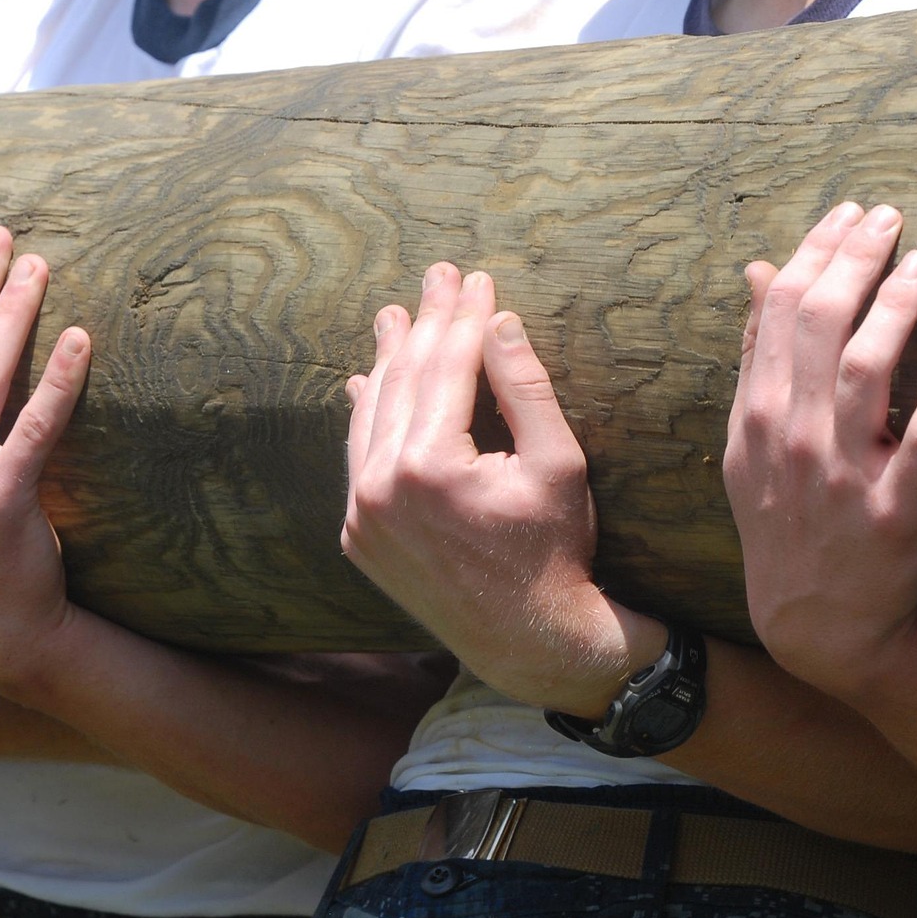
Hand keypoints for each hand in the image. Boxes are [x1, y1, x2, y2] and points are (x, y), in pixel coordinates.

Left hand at [342, 262, 663, 717]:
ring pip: (372, 416)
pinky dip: (365, 417)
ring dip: (386, 362)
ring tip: (394, 316)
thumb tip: (498, 318)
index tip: (474, 276)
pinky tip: (365, 383)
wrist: (529, 641)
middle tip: (436, 275)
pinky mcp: (357, 536)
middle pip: (404, 382)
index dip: (462, 317)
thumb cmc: (556, 551)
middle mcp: (380, 489)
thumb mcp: (558, 463)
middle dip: (424, 324)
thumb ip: (526, 387)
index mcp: (430, 467)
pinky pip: (358, 460)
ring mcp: (361, 515)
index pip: (446, 367)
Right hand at [722, 203, 916, 696]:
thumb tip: (762, 271)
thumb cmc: (786, 518)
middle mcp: (792, 437)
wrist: (814, 620)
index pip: (782, 311)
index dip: (817, 251)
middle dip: (856, 259)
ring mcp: (841, 474)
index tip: (850, 214)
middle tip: (890, 217)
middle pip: (821, 326)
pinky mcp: (894, 510)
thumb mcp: (750, 440)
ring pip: (867, 371)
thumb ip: (758, 356)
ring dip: (896, 308)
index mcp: (756, 414)